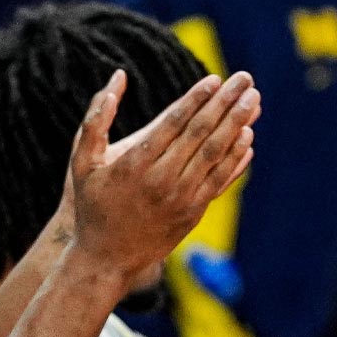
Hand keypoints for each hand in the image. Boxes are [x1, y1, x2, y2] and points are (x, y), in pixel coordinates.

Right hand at [61, 70, 258, 279]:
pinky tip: (248, 137)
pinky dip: (236, 158)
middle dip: (225, 103)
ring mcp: (181, 198)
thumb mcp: (82, 162)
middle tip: (244, 79)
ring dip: (238, 124)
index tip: (215, 79)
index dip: (196, 98)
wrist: (106, 259)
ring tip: (254, 100)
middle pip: (200, 133)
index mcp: (134, 163)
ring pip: (215, 154)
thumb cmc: (93, 205)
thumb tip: (117, 77)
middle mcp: (161, 179)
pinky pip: (220, 180)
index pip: (173, 123)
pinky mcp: (193, 212)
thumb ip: (95, 118)